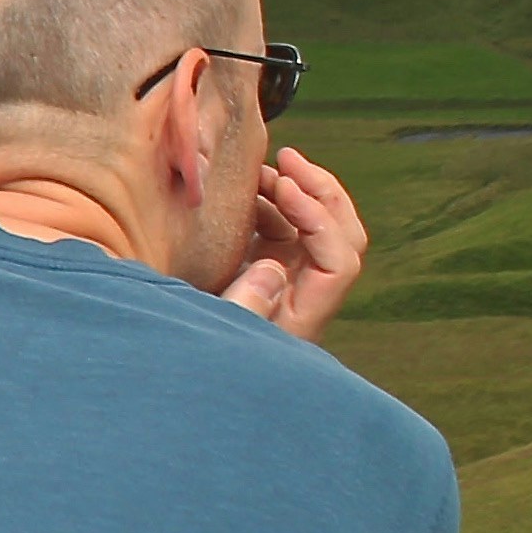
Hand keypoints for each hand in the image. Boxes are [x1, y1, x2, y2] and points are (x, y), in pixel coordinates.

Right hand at [220, 147, 364, 342]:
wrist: (189, 373)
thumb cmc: (201, 361)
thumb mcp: (219, 335)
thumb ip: (248, 303)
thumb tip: (273, 265)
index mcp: (303, 319)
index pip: (339, 262)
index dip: (320, 219)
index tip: (284, 189)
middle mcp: (305, 297)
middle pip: (342, 236)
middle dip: (321, 191)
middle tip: (288, 159)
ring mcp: (288, 281)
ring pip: (313, 228)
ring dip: (294, 192)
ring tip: (262, 169)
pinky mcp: (266, 273)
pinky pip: (282, 231)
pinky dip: (270, 205)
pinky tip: (246, 190)